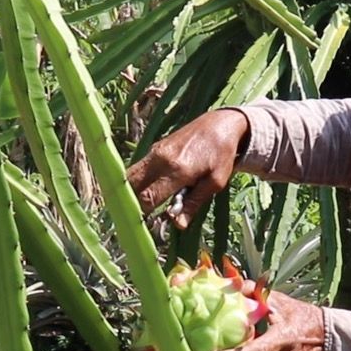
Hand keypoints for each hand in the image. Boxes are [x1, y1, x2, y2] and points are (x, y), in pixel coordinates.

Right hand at [127, 108, 248, 228]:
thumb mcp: (215, 183)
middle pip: (131, 186)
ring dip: (130, 193)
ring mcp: (154, 152)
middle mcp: (160, 159)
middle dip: (130, 204)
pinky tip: (143, 192)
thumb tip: (177, 224)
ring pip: (129, 176)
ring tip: (138, 207)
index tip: (143, 226)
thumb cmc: (221, 155)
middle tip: (137, 218)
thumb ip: (194, 203)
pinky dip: (135, 182)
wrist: (220, 124)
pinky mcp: (153, 148)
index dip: (142, 214)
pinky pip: (136, 168)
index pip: (148, 197)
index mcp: (178, 170)